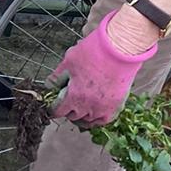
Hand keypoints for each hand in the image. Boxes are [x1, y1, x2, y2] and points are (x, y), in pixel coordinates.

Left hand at [50, 12, 157, 127]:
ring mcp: (103, 108)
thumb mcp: (69, 61)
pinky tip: (94, 113)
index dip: (54, 108)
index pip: (58, 111)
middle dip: (68, 110)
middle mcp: (88, 106)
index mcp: (74, 96)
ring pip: (88, 121)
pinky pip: (103, 120)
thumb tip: (50, 86)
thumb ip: (57, 77)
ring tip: (80, 109)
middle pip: (73, 116)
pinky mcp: (116, 106)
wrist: (121, 49)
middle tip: (67, 103)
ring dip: (82, 116)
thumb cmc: (95, 52)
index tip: (53, 107)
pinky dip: (97, 118)